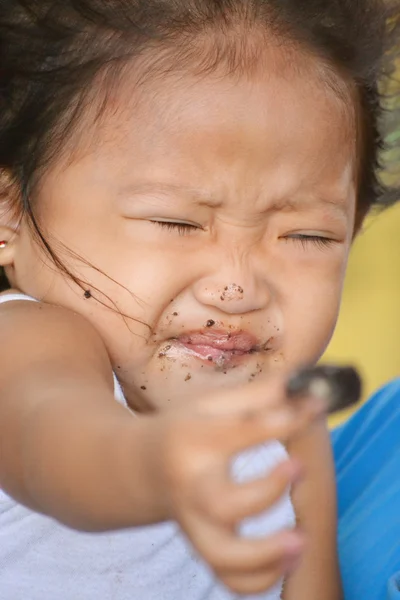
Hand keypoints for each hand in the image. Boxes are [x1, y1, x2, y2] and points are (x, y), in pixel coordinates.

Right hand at [147, 376, 324, 594]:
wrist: (140, 466)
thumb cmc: (185, 429)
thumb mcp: (212, 405)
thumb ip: (259, 395)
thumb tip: (309, 387)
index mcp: (192, 440)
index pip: (240, 431)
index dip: (282, 420)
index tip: (315, 407)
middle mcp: (190, 486)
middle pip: (223, 503)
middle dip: (266, 491)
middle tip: (299, 467)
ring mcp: (194, 523)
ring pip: (222, 556)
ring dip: (264, 556)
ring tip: (301, 541)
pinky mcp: (202, 547)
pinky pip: (227, 579)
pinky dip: (257, 581)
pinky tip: (284, 560)